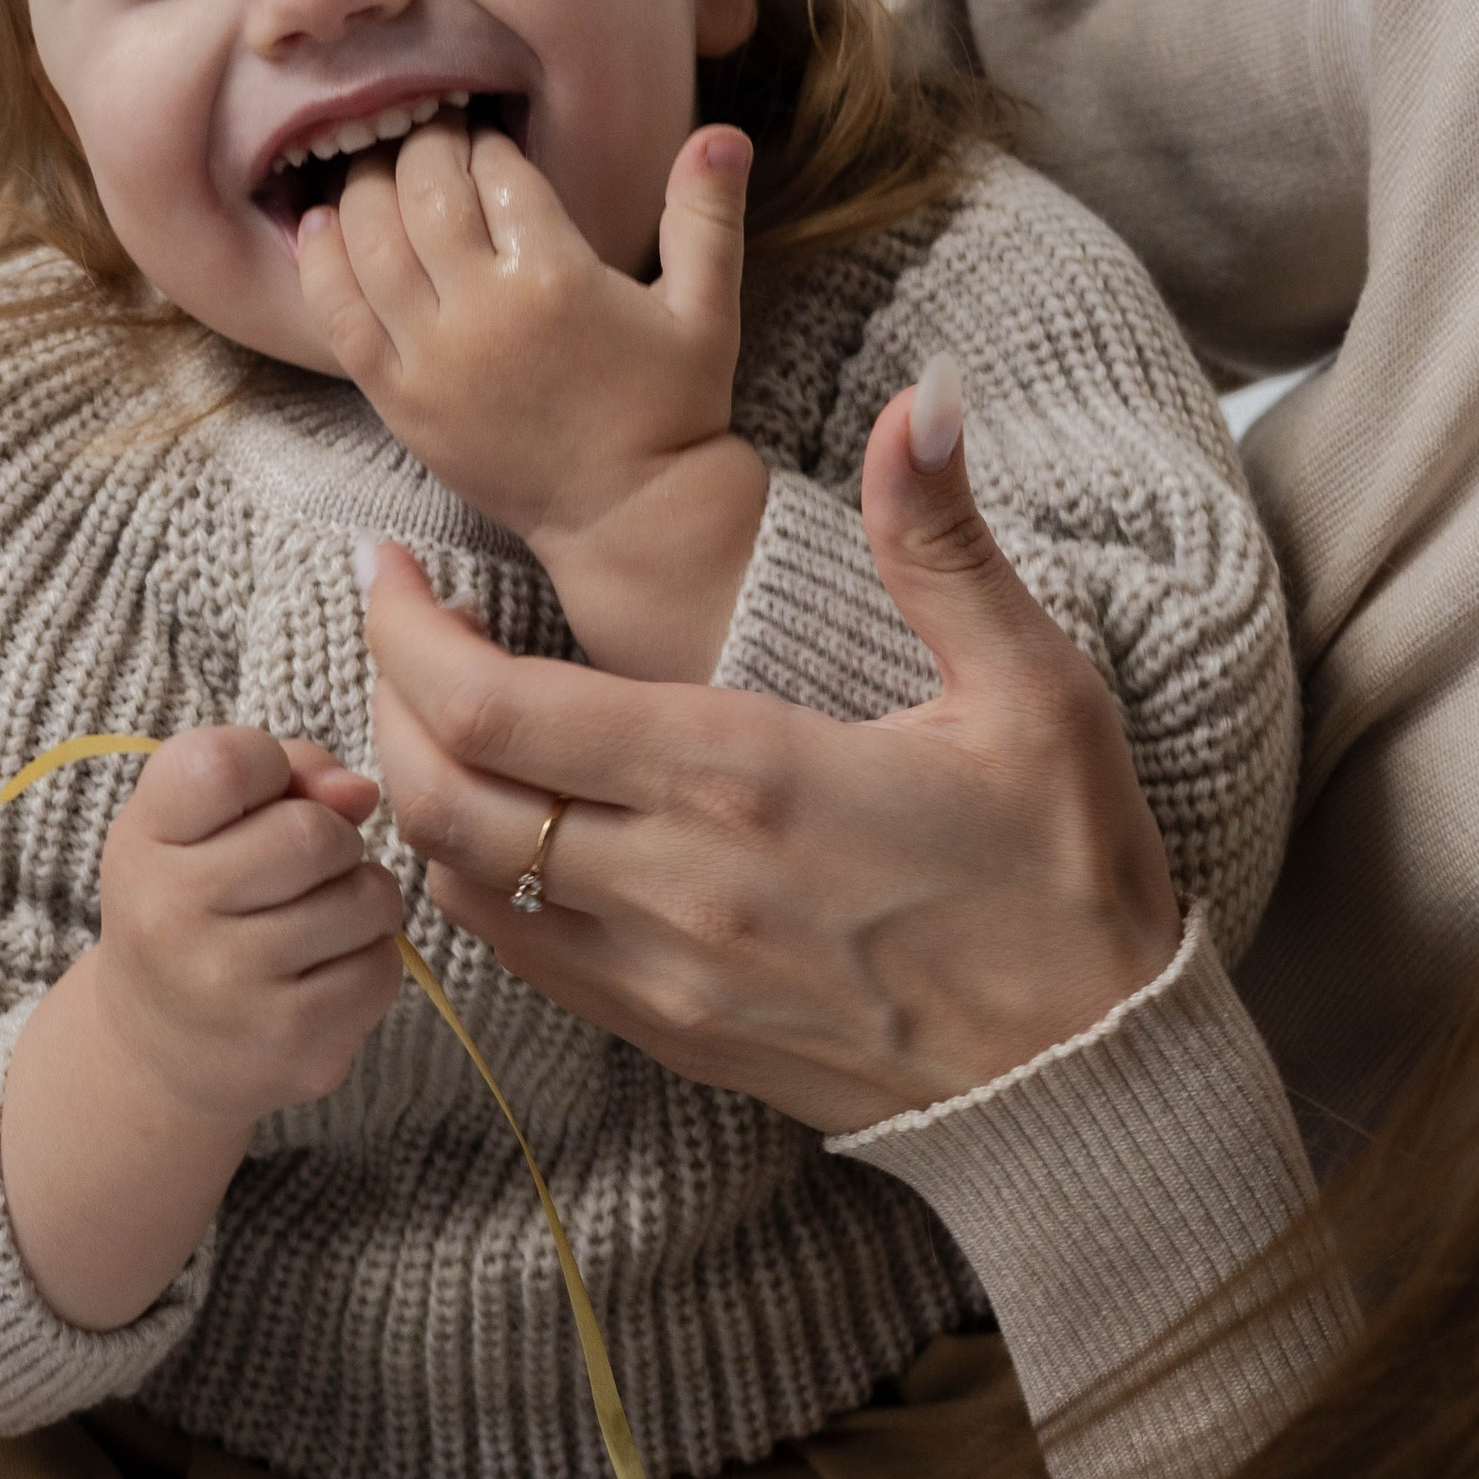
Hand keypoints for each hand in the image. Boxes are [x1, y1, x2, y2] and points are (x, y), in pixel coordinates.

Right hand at [2, 730, 402, 1328]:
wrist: (150, 1056)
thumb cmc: (185, 905)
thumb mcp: (189, 822)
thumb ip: (275, 771)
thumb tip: (359, 788)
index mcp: (144, 844)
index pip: (228, 759)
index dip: (265, 768)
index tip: (251, 797)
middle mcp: (175, 925)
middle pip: (320, 833)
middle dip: (325, 842)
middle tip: (287, 873)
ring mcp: (235, 1000)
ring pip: (368, 901)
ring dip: (354, 904)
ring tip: (297, 928)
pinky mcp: (297, 1057)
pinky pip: (385, 974)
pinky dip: (368, 969)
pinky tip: (312, 981)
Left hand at [296, 113, 766, 678]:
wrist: (628, 516)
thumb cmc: (673, 407)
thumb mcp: (707, 309)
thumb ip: (709, 215)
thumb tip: (724, 130)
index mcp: (557, 277)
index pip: (496, 169)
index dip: (486, 137)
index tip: (485, 130)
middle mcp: (484, 312)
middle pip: (423, 192)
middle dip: (423, 147)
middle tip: (430, 136)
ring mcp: (432, 359)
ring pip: (370, 242)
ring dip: (365, 188)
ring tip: (379, 166)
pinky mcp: (398, 401)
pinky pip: (337, 316)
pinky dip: (320, 262)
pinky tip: (319, 224)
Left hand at [365, 377, 1182, 1126]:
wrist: (1094, 1084)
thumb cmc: (1066, 874)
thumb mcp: (1034, 688)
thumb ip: (942, 540)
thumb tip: (925, 394)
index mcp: (744, 777)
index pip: (498, 705)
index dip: (406, 627)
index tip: (386, 560)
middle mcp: (675, 884)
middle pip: (443, 792)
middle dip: (383, 691)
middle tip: (395, 614)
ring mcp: (663, 975)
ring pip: (460, 881)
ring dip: (417, 785)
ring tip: (433, 700)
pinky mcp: (673, 1034)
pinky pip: (516, 956)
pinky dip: (469, 876)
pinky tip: (501, 812)